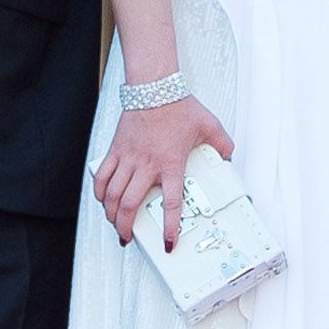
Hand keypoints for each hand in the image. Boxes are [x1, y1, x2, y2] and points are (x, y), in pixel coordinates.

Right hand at [92, 92, 233, 249]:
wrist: (154, 87)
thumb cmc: (179, 105)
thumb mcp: (210, 126)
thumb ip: (222, 145)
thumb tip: (228, 157)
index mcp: (171, 163)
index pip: (172, 202)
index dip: (170, 226)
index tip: (168, 241)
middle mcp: (147, 164)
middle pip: (130, 204)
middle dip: (126, 226)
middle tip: (128, 237)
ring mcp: (128, 157)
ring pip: (112, 194)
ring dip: (111, 213)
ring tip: (115, 224)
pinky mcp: (116, 149)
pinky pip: (102, 175)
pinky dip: (100, 191)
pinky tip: (102, 199)